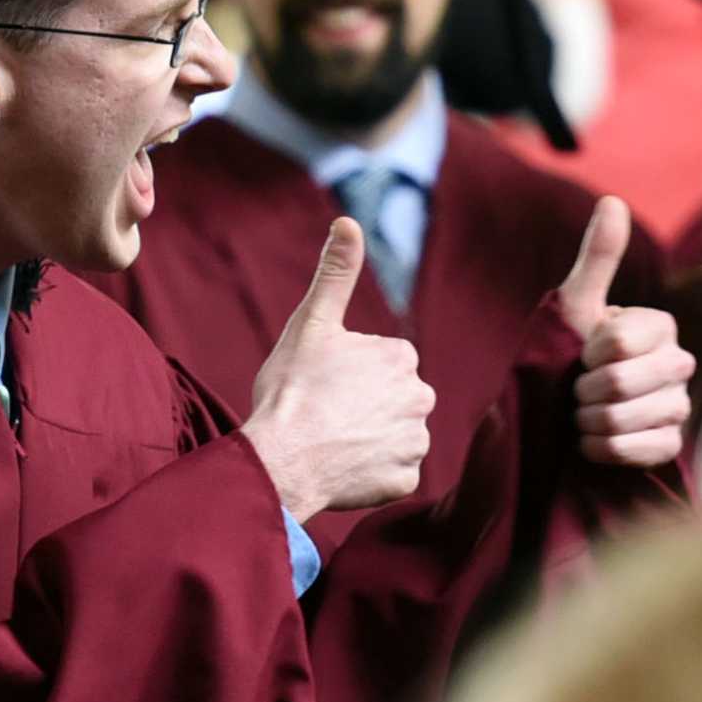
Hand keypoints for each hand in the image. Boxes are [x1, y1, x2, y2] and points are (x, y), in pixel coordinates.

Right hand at [241, 219, 436, 517]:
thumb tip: (347, 221)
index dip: (347, 374)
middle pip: (390, 399)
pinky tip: (340, 468)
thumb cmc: (293, 389)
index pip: (380, 363)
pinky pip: (390, 473)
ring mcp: (415, 443)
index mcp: (401, 357)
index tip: (322, 384)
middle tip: (324, 414)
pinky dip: (369, 473)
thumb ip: (335, 273)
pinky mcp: (404, 480)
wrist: (281, 460)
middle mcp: (420, 398)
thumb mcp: (311, 323)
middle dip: (364, 406)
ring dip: (368, 440)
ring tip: (330, 442)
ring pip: (392, 436)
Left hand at [559, 197, 693, 466]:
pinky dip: (604, 449)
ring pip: (626, 419)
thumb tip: (612, 200)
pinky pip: (641, 450)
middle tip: (576, 389)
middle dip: (582, 389)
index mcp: (661, 326)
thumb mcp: (577, 305)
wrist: (558, 413)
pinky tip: (592, 442)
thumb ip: (599, 256)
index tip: (580, 353)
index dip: (586, 351)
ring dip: (588, 421)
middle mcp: (679, 364)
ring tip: (582, 414)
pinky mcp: (670, 445)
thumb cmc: (568, 352)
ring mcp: (678, 407)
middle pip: (618, 382)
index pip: (618, 342)